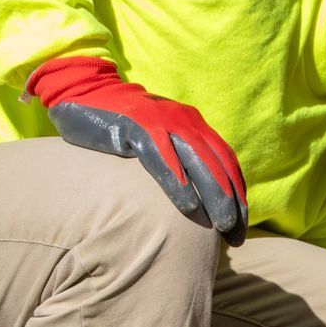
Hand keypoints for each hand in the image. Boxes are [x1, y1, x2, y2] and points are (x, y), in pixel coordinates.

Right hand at [29, 56, 247, 245]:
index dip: (237, 194)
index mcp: (194, 125)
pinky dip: (177, 181)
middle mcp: (184, 121)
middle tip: (235, 234)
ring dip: (213, 194)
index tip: (240, 227)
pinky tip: (188, 206)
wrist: (85, 92)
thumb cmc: (122, 126)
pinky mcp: (136, 126)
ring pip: (198, 161)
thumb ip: (179, 158)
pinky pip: (163, 156)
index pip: (226, 162)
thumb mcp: (159, 138)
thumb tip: (196, 200)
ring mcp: (162, 121)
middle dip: (231, 201)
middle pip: (218, 164)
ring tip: (221, 225)